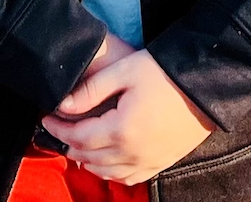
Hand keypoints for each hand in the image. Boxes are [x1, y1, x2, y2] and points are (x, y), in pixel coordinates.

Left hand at [42, 37, 214, 185]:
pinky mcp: (160, 163)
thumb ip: (91, 90)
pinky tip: (105, 162)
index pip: (77, 137)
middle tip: (58, 129)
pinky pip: (128, 178)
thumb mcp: (125, 71)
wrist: (205, 86)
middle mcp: (132, 153)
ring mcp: (148, 161)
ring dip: (87, 160)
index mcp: (121, 129)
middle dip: (68, 143)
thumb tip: (62, 105)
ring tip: (77, 144)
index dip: (57, 129)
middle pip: (89, 157)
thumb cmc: (164, 73)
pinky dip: (110, 173)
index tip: (46, 118)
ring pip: (106, 172)